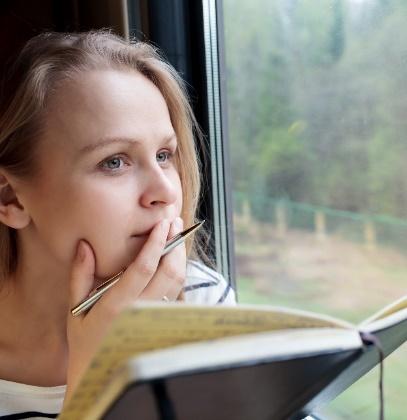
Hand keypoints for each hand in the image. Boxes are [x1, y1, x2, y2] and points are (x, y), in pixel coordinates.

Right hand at [64, 217, 185, 404]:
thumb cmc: (85, 339)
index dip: (156, 243)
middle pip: (169, 271)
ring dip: (180, 255)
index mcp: (116, 305)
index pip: (144, 268)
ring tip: (176, 234)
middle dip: (175, 243)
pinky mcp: (163, 321)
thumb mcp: (75, 308)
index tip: (163, 223)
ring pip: (178, 281)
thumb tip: (85, 245)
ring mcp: (155, 317)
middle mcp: (141, 310)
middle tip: (174, 221)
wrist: (100, 372)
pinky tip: (174, 258)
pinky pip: (177, 292)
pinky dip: (178, 271)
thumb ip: (80, 275)